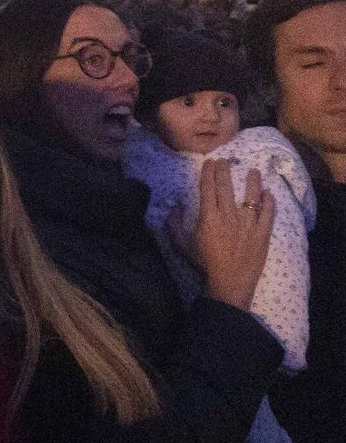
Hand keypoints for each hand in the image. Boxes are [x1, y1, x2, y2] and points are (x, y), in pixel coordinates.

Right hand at [188, 159, 273, 309]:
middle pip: (226, 187)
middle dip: (225, 171)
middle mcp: (228, 215)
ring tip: (253, 171)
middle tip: (225, 159)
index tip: (209, 162)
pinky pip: (268, 213)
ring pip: (251, 196)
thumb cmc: (205, 264)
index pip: (207, 189)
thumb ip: (174, 226)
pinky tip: (268, 194)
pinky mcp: (262, 233)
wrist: (229, 283)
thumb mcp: (182, 245)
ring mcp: (248, 223)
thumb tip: (173, 207)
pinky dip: (268, 202)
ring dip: (252, 182)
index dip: (208, 173)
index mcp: (208, 217)